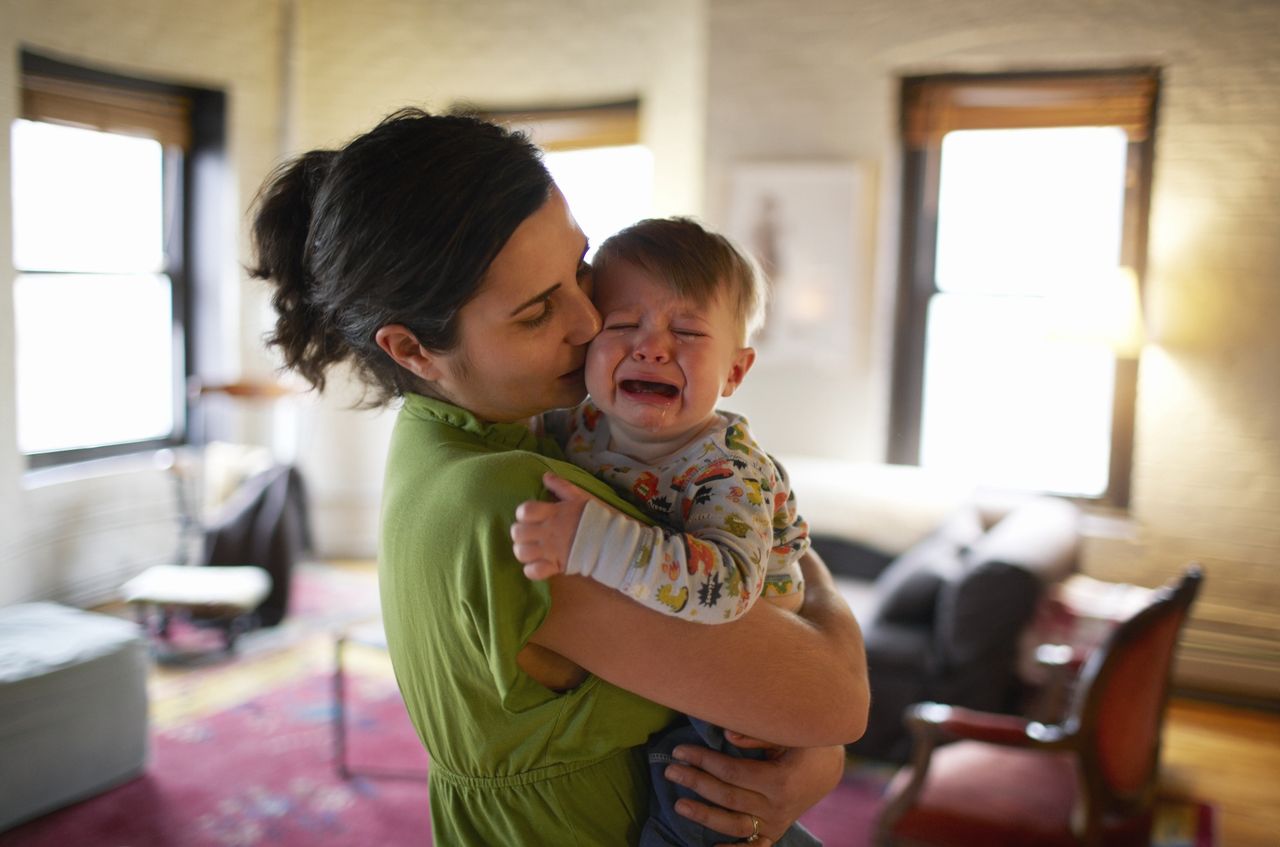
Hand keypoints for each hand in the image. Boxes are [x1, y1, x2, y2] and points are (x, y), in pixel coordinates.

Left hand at [510, 472, 589, 579]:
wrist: (611, 540)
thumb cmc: (594, 517)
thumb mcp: (578, 497)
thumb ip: (560, 486)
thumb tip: (545, 476)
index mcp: (553, 513)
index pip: (524, 511)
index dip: (523, 513)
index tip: (529, 516)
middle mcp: (548, 532)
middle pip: (518, 533)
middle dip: (520, 532)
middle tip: (528, 533)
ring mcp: (551, 551)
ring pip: (521, 553)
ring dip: (523, 551)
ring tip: (531, 549)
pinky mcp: (556, 566)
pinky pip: (533, 572)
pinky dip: (532, 569)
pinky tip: (538, 563)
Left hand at [664, 740, 844, 842]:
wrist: (829, 768)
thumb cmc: (805, 744)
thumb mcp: (786, 733)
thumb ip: (756, 735)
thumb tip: (725, 736)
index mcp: (780, 780)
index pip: (731, 772)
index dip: (703, 761)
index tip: (680, 750)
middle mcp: (778, 807)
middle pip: (728, 797)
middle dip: (696, 782)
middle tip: (670, 770)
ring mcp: (776, 823)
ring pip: (734, 825)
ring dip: (704, 816)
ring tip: (679, 804)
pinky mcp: (775, 831)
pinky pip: (753, 846)